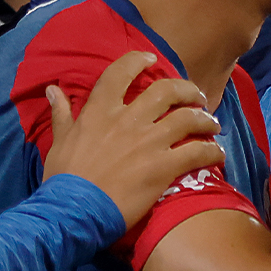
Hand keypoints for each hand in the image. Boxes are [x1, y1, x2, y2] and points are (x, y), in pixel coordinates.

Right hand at [44, 52, 225, 228]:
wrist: (74, 212)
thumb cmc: (63, 179)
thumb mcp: (59, 141)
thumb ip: (62, 114)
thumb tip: (53, 89)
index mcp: (99, 111)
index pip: (120, 73)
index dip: (137, 61)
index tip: (151, 59)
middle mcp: (127, 120)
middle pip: (166, 90)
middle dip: (187, 89)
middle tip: (197, 98)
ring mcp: (148, 142)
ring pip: (188, 118)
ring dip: (205, 120)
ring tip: (213, 126)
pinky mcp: (163, 166)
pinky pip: (197, 152)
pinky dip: (212, 151)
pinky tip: (217, 155)